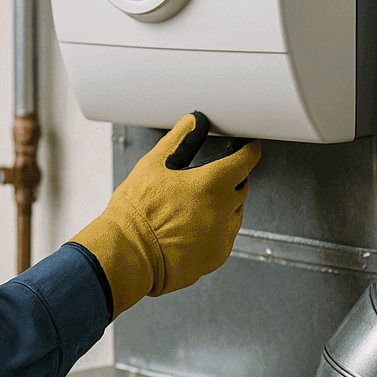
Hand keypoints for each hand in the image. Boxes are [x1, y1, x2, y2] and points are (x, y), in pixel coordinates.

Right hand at [72, 113, 260, 318]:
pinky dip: (217, 228)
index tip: (248, 147)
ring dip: (224, 204)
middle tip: (209, 178)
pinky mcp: (217, 255)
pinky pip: (227, 235)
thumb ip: (179, 139)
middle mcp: (222, 210)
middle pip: (242, 185)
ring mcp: (222, 235)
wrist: (127, 253)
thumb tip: (194, 122)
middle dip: (231, 178)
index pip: (246, 160)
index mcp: (210, 183)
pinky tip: (194, 226)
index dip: (249, 150)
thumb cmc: (136, 212)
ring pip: (236, 212)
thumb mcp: (152, 165)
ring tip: (194, 205)